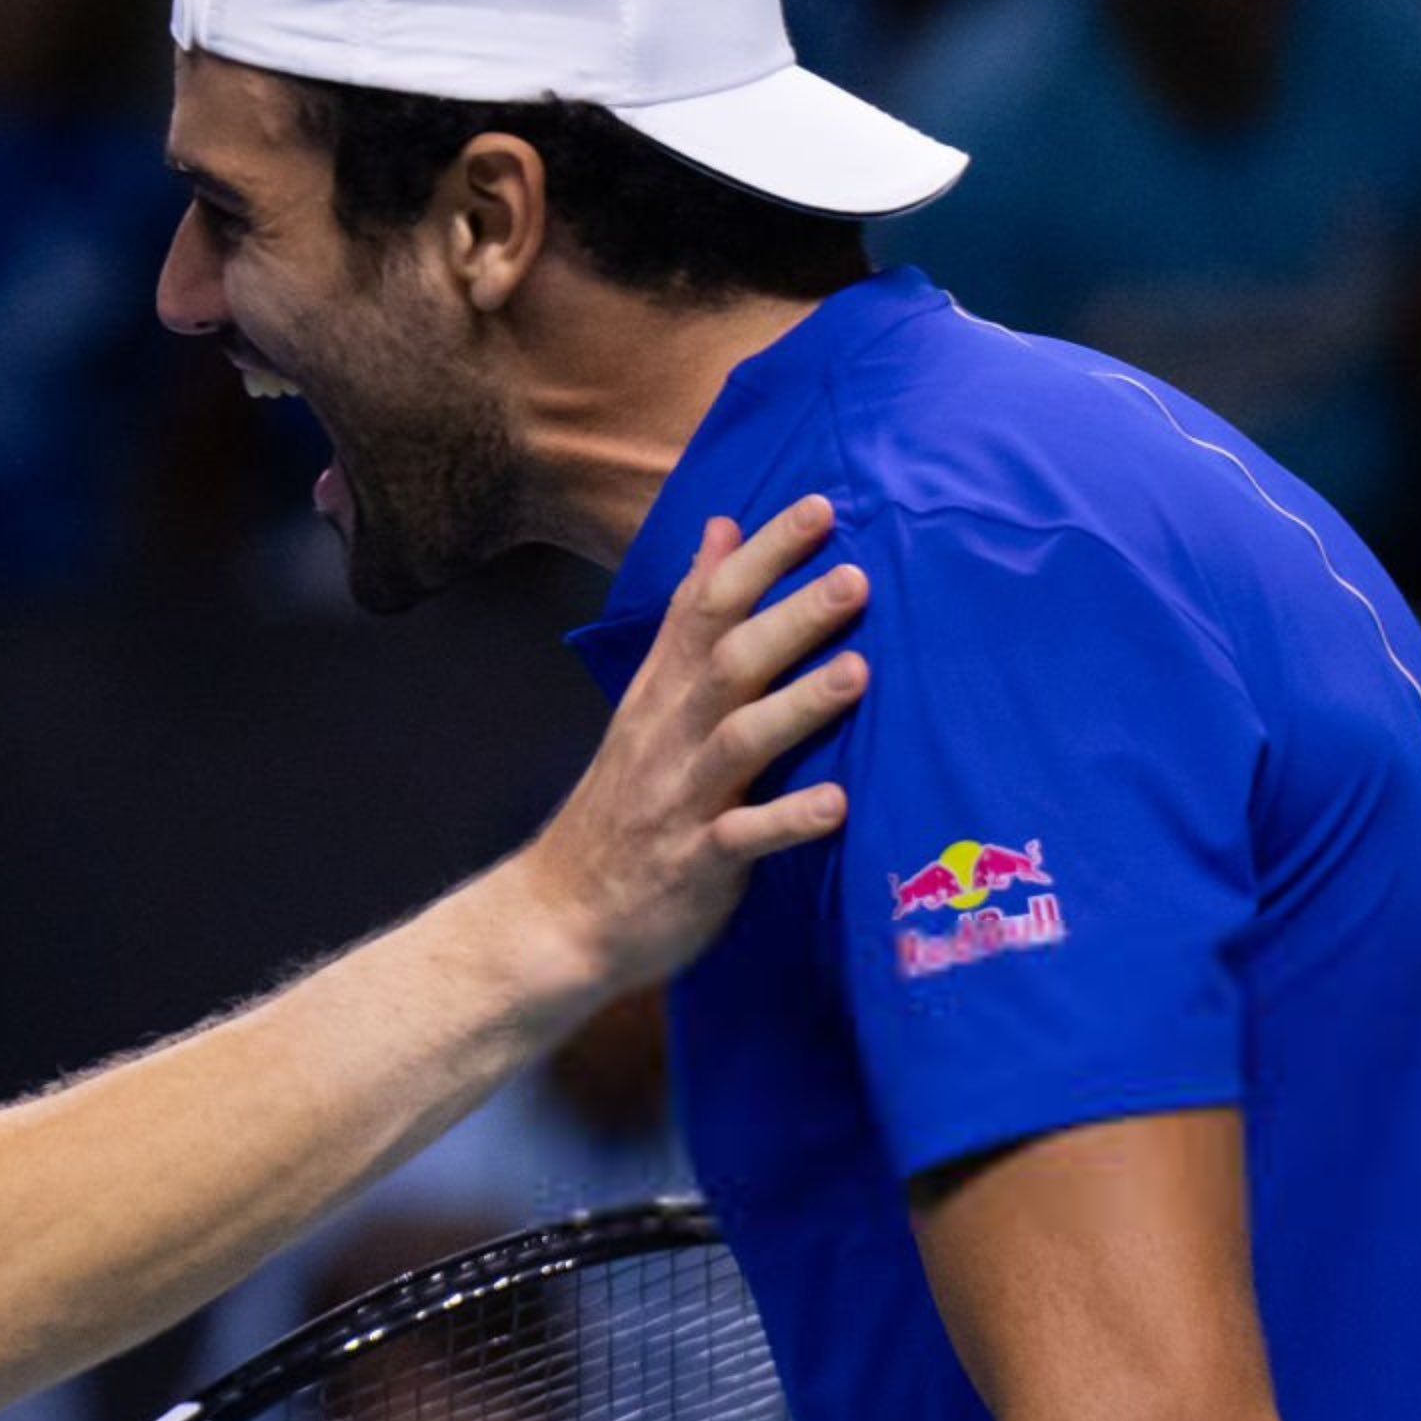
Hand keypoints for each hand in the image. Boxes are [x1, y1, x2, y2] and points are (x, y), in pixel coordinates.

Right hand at [519, 493, 865, 995]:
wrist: (561, 913)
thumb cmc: (626, 801)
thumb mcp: (650, 698)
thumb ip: (690, 618)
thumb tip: (723, 528)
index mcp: (662, 692)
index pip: (709, 607)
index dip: (762, 556)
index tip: (819, 507)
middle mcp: (670, 735)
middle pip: (728, 663)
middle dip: (790, 618)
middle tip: (855, 578)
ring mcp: (681, 800)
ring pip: (739, 740)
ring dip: (798, 704)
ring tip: (859, 671)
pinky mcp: (696, 865)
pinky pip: (743, 838)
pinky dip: (788, 820)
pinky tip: (837, 805)